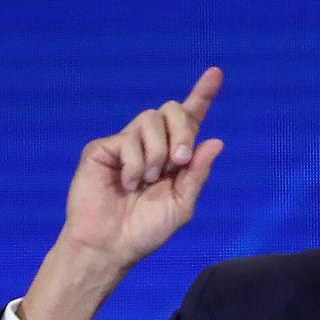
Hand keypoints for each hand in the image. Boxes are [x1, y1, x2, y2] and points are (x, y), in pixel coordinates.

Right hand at [18, 68, 225, 319]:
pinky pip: (127, 139)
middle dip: (182, 131)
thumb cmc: (145, 231)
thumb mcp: (181, 205)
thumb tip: (216, 141)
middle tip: (179, 161)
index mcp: (173, 157)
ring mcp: (126, 144)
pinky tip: (127, 184)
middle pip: (172, 110)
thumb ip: (197, 174)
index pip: (190, 120)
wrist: (111, 246)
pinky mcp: (103, 148)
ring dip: (157, 153)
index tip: (216, 74)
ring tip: (147, 181)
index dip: (202, 96)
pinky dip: (135, 164)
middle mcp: (151, 145)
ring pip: (149, 119)